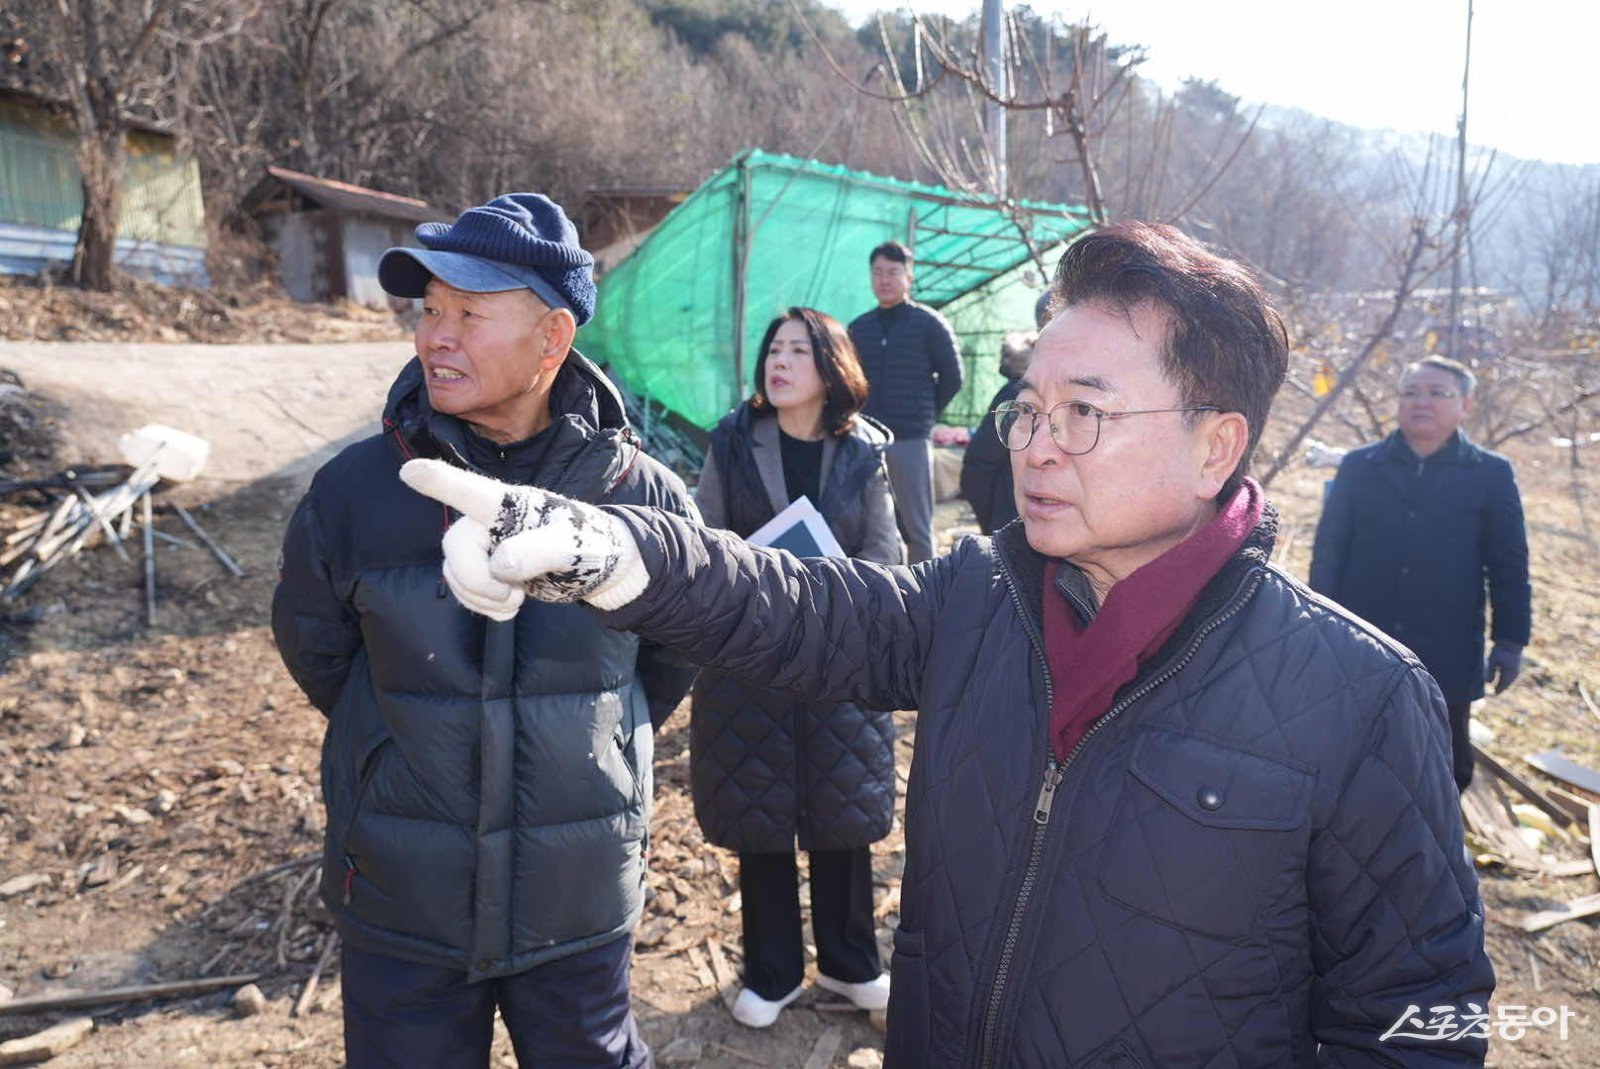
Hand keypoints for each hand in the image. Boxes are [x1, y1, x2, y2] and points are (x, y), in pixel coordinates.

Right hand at [399, 459, 647, 612]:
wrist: (599, 568)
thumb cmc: (589, 543)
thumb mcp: (571, 546)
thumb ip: (538, 551)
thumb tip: (501, 564)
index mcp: (512, 505)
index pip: (470, 491)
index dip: (439, 481)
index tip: (410, 471)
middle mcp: (492, 522)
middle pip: (455, 546)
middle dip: (476, 579)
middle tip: (512, 597)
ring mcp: (488, 547)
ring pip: (454, 572)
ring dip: (480, 597)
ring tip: (516, 602)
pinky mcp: (488, 572)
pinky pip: (464, 590)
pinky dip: (482, 606)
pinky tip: (509, 609)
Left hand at [1484, 642, 1522, 693]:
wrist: (1510, 642)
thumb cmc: (1500, 651)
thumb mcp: (1492, 660)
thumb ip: (1490, 672)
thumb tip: (1488, 683)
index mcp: (1508, 673)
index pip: (1503, 686)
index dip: (1498, 691)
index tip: (1493, 694)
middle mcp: (1514, 674)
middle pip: (1507, 685)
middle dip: (1500, 688)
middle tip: (1495, 693)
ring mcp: (1516, 671)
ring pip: (1509, 682)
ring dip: (1504, 685)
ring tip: (1497, 689)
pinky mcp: (1516, 668)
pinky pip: (1511, 678)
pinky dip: (1506, 680)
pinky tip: (1502, 681)